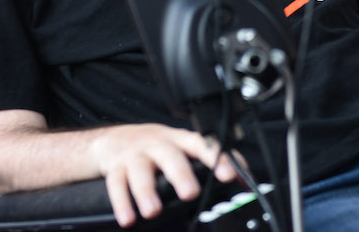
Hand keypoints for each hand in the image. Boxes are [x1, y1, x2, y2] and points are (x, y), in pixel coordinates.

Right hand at [89, 124, 242, 227]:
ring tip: (153, 212)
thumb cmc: (157, 148)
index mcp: (181, 140)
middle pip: (170, 155)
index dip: (217, 158)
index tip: (229, 175)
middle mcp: (158, 144)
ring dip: (147, 192)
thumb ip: (209, 162)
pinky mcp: (116, 167)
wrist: (114, 140)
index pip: (203, 144)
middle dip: (181, 174)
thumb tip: (244, 180)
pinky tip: (128, 218)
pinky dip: (122, 203)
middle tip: (190, 193)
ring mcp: (136, 155)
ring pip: (141, 171)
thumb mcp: (183, 149)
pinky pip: (117, 184)